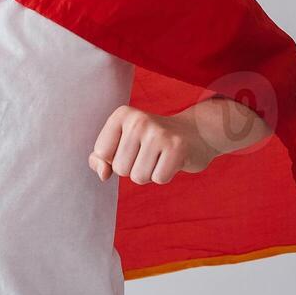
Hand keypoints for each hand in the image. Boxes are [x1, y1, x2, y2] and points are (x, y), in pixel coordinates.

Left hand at [88, 105, 216, 185]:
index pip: (101, 153)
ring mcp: (158, 133)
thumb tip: (103, 175)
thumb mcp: (121, 143)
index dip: (114, 158)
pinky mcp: (176, 147)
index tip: (131, 147)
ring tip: (159, 157)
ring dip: (149, 174)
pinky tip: (171, 161)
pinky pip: (159, 179)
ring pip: (138, 177)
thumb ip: (100, 159)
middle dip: (133, 168)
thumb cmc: (150, 141)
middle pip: (120, 168)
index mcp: (121, 115)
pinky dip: (164, 176)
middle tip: (149, 153)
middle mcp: (138, 120)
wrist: (195, 133)